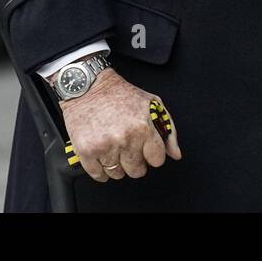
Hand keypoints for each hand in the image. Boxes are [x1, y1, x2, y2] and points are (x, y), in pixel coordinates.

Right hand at [59, 68, 181, 181]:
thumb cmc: (118, 93)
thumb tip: (175, 153)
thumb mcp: (151, 104)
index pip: (156, 159)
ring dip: (116, 165)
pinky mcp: (86, 151)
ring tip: (112, 148)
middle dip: (135, 162)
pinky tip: (101, 156)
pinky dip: (100, 170)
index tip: (145, 149)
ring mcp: (105, 146)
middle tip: (127, 148)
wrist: (86, 86)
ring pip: (117, 174)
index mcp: (143, 128)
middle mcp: (125, 138)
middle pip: (137, 170)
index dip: (151, 155)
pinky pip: (98, 175)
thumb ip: (168, 130)